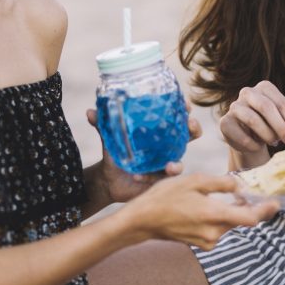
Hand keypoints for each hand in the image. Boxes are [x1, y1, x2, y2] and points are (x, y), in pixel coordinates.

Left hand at [85, 101, 202, 203]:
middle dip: (194, 128)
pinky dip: (149, 178)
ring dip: (177, 164)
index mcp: (159, 133)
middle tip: (189, 123)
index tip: (185, 102)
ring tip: (170, 164)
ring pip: (180, 163)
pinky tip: (138, 176)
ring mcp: (165, 165)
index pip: (178, 117)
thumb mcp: (109, 138)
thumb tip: (90, 112)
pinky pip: (160, 180)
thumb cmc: (114, 153)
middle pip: (190, 135)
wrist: (108, 179)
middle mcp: (167, 147)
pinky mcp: (159, 182)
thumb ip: (102, 125)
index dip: (185, 109)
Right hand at [120, 172, 278, 249]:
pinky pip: (216, 229)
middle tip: (242, 192)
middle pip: (239, 220)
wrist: (142, 220)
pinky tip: (203, 206)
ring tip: (217, 195)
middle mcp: (213, 232)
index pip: (250, 218)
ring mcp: (206, 241)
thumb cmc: (165, 197)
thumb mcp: (193, 181)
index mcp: (214, 215)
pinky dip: (217, 218)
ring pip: (227, 224)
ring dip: (229, 211)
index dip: (265, 211)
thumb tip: (239, 187)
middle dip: (244, 206)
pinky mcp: (199, 244)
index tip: (275, 203)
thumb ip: (221, 184)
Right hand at [219, 80, 284, 155]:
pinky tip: (257, 146)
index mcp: (264, 87)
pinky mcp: (225, 122)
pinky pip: (242, 135)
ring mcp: (234, 106)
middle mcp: (247, 92)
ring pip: (253, 120)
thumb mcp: (281, 122)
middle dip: (280, 127)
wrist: (247, 138)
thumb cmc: (269, 126)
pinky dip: (253, 145)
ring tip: (273, 142)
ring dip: (267, 135)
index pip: (281, 103)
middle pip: (266, 107)